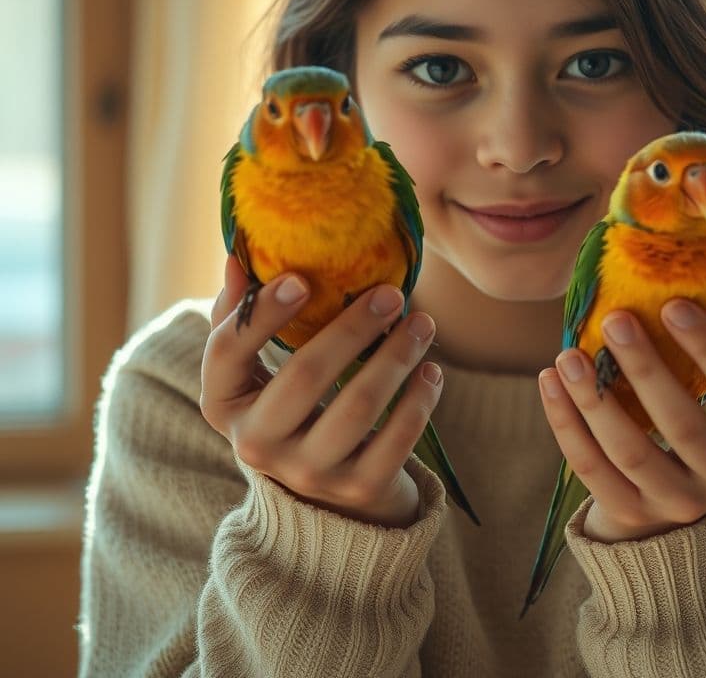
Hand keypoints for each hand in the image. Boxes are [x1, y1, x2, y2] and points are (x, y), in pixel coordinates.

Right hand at [202, 255, 441, 527]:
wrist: (329, 492)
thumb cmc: (292, 405)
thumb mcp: (259, 370)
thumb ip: (245, 315)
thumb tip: (238, 259)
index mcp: (226, 404)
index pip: (226, 355)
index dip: (262, 315)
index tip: (301, 278)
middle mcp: (258, 445)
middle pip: (304, 377)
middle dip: (352, 329)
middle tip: (391, 294)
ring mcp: (308, 473)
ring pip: (357, 407)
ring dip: (396, 357)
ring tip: (423, 323)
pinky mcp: (358, 489)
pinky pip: (396, 442)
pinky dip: (419, 402)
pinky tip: (432, 370)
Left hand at [538, 291, 705, 542]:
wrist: (696, 510)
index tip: (672, 304)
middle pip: (684, 425)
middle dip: (645, 369)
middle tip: (614, 320)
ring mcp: (680, 504)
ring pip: (630, 452)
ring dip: (594, 400)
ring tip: (568, 354)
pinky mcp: (633, 514)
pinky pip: (591, 469)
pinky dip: (566, 425)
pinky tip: (549, 381)